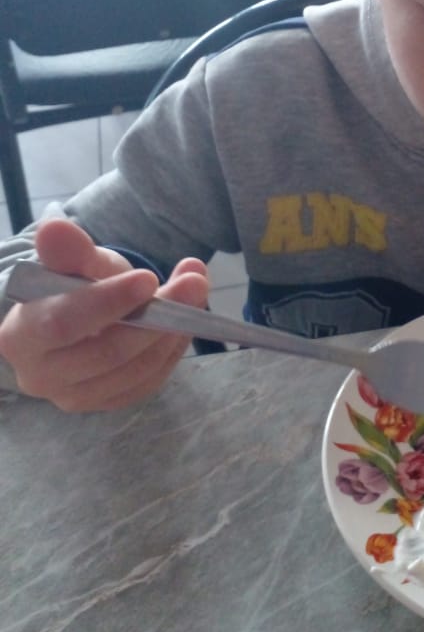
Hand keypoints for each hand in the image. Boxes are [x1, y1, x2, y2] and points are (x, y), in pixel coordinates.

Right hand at [0, 217, 208, 411]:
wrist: (76, 318)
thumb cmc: (70, 287)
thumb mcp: (72, 263)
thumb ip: (68, 250)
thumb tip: (54, 227)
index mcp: (20, 338)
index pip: (64, 324)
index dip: (108, 301)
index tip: (148, 278)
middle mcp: (41, 377)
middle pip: (107, 353)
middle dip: (157, 316)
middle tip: (194, 282)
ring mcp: (76, 397)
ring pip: (136, 369)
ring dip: (175, 329)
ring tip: (195, 288)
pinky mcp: (108, 403)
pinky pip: (150, 380)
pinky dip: (174, 347)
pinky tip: (186, 318)